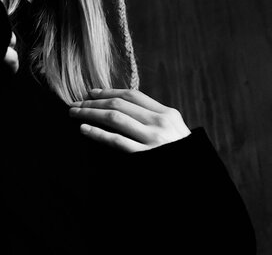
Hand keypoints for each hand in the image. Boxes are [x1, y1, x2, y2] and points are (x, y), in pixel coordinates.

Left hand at [69, 88, 190, 151]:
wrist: (196, 179)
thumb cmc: (181, 155)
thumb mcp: (175, 132)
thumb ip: (155, 120)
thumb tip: (126, 109)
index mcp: (167, 114)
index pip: (133, 95)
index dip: (109, 91)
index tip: (92, 92)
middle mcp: (160, 123)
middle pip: (120, 104)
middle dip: (94, 101)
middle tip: (76, 103)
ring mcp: (153, 140)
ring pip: (115, 118)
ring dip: (90, 113)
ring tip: (75, 113)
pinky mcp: (145, 157)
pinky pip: (116, 141)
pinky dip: (98, 133)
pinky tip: (85, 129)